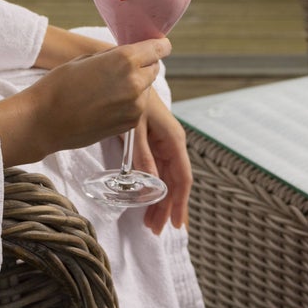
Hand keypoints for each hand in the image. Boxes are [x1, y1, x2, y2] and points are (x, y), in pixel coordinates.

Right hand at [0, 38, 168, 163]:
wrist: (43, 121)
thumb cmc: (59, 86)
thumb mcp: (87, 59)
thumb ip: (113, 56)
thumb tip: (130, 55)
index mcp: (125, 59)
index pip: (159, 48)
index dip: (159, 46)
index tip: (158, 46)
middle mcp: (135, 81)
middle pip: (154, 68)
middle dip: (144, 66)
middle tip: (124, 69)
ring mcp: (134, 105)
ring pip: (146, 89)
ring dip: (136, 87)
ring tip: (109, 90)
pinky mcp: (130, 123)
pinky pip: (137, 108)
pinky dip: (129, 104)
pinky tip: (106, 105)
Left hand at [131, 92, 192, 233]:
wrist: (125, 76)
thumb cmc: (131, 98)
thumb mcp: (134, 127)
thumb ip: (142, 155)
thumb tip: (151, 183)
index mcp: (173, 140)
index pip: (182, 177)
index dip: (180, 203)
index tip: (177, 225)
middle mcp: (172, 144)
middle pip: (174, 183)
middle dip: (167, 208)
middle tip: (155, 230)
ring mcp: (162, 144)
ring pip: (165, 179)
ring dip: (159, 201)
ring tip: (149, 223)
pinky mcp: (151, 143)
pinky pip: (157, 171)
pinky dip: (152, 188)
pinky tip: (145, 200)